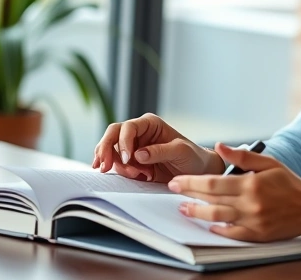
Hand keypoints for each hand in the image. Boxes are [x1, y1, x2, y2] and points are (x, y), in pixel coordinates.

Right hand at [92, 113, 224, 182]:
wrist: (197, 173)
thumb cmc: (192, 157)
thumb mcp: (180, 151)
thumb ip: (159, 151)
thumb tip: (137, 154)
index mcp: (149, 124)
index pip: (127, 128)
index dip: (123, 143)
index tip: (129, 160)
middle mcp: (138, 133)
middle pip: (112, 135)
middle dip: (105, 150)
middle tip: (103, 167)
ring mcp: (133, 147)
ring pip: (112, 152)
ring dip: (118, 165)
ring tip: (137, 175)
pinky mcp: (132, 162)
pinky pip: (118, 165)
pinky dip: (122, 172)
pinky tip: (136, 177)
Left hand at [168, 143, 300, 242]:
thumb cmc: (289, 183)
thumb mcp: (269, 163)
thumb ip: (242, 156)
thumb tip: (220, 146)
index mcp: (251, 184)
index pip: (212, 184)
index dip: (190, 183)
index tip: (176, 181)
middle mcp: (250, 204)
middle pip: (211, 200)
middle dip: (188, 196)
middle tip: (173, 191)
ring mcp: (253, 222)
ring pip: (217, 218)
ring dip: (197, 213)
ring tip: (184, 209)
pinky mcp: (257, 235)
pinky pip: (232, 234)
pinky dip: (218, 229)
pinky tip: (208, 224)